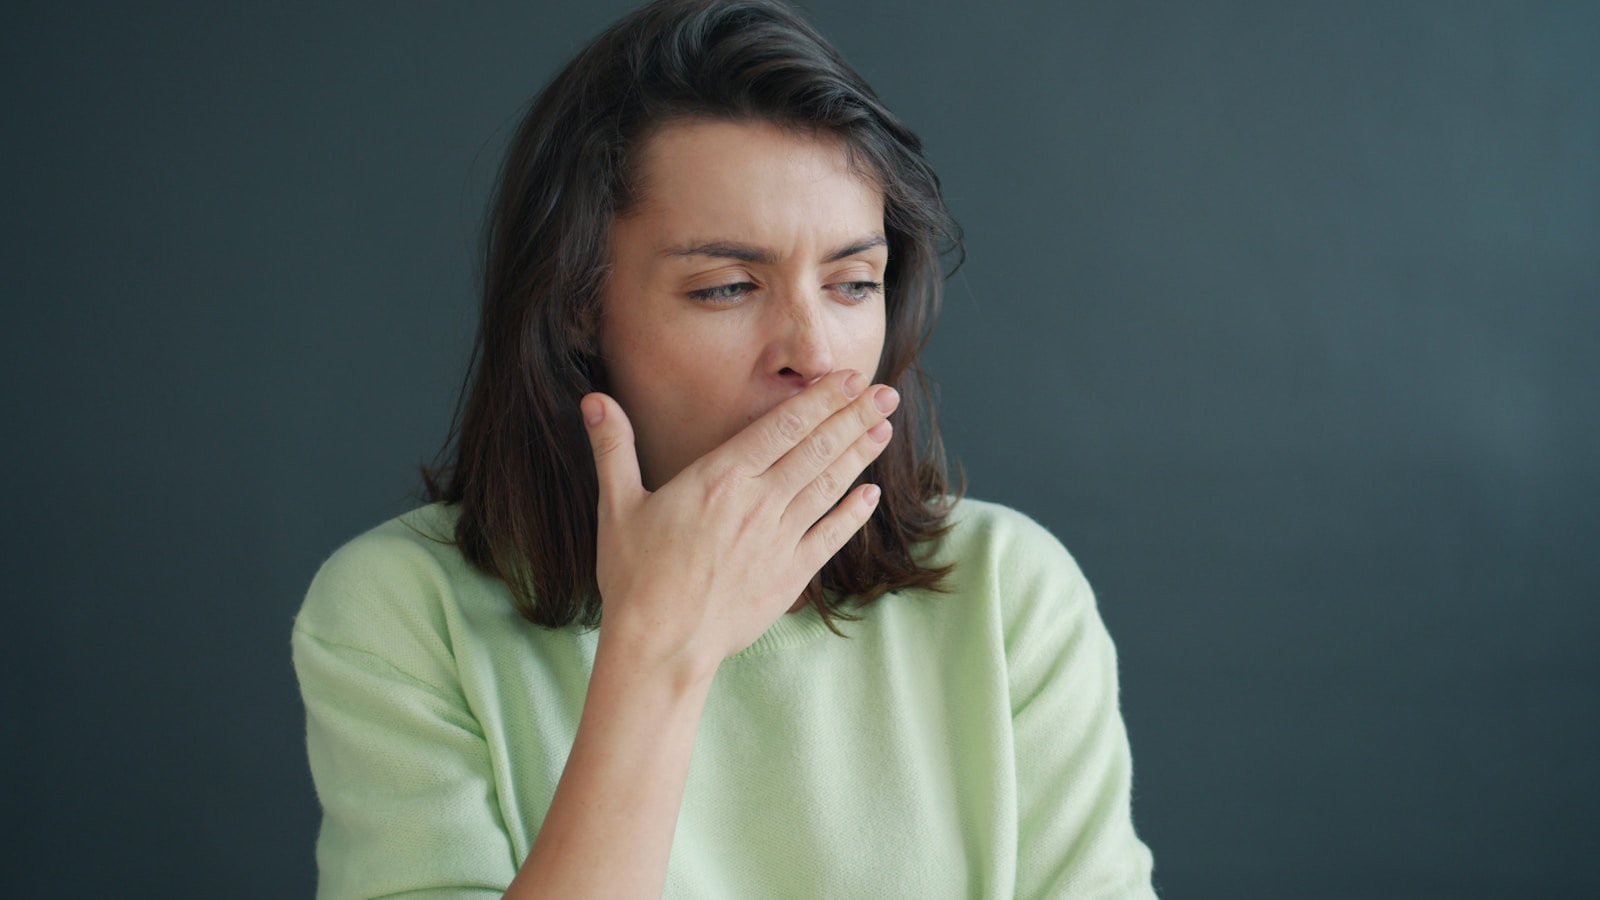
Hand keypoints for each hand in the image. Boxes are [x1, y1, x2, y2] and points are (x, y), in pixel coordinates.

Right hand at [580, 369, 897, 676]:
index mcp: (720, 478)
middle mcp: (757, 503)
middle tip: (887, 393)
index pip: (782, 427)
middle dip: (855, 417)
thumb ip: (614, 448)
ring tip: (884, 429)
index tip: (847, 377)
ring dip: (860, 455)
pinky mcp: (789, 576)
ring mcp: (779, 540)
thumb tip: (594, 400)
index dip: (820, 399)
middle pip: (817, 449)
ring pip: (829, 486)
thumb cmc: (635, 577)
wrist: (660, 646)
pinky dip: (853, 514)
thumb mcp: (617, 506)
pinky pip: (830, 536)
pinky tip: (871, 495)